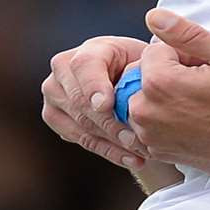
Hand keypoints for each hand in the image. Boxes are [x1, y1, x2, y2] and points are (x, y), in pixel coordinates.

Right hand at [42, 35, 149, 168]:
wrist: (133, 83)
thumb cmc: (148, 70)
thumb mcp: (153, 61)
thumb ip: (154, 60)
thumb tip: (154, 66)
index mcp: (90, 50)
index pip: (84, 66)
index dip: (94, 86)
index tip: (106, 105)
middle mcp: (63, 69)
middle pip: (80, 100)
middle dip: (110, 123)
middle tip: (136, 140)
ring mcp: (54, 93)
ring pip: (79, 122)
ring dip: (111, 141)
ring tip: (140, 153)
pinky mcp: (55, 116)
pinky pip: (79, 138)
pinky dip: (108, 151)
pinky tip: (132, 160)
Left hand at [127, 8, 209, 180]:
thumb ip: (188, 34)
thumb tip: (154, 16)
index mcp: (160, 82)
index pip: (154, 52)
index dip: (182, 55)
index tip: (207, 68)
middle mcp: (147, 112)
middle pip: (144, 78)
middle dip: (168, 77)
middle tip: (205, 87)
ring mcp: (152, 136)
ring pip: (145, 103)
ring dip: (164, 100)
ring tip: (200, 106)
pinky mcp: (160, 153)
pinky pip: (150, 127)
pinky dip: (165, 122)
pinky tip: (195, 123)